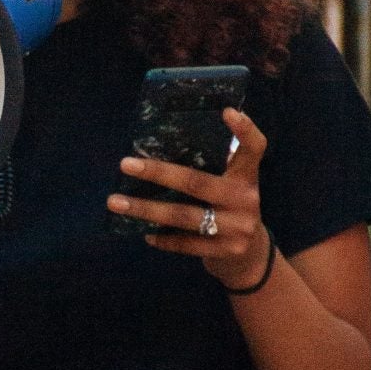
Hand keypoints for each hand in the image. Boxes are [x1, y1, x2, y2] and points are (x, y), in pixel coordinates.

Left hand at [106, 108, 271, 291]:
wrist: (251, 257)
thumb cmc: (230, 210)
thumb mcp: (231, 187)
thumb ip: (212, 170)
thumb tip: (157, 150)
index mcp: (247, 176)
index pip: (254, 148)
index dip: (244, 130)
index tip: (226, 111)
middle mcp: (246, 199)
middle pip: (197, 182)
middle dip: (157, 172)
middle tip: (125, 164)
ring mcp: (237, 227)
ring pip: (183, 215)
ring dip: (146, 209)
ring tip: (116, 202)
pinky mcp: (225, 251)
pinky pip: (185, 243)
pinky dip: (163, 237)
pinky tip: (144, 232)